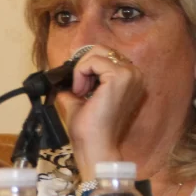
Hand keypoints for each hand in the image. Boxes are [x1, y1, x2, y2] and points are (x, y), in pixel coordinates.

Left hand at [55, 45, 144, 177]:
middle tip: (77, 88)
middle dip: (82, 66)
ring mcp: (130, 74)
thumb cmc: (90, 129)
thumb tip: (60, 76)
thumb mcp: (79, 100)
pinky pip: (92, 61)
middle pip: (101, 50)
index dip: (85, 67)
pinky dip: (80, 73)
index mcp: (129, 79)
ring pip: (96, 53)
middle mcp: (134, 74)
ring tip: (80, 93)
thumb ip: (75, 84)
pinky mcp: (120, 77)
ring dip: (80, 71)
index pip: (104, 56)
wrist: (94, 146)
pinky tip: (81, 92)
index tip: (78, 87)